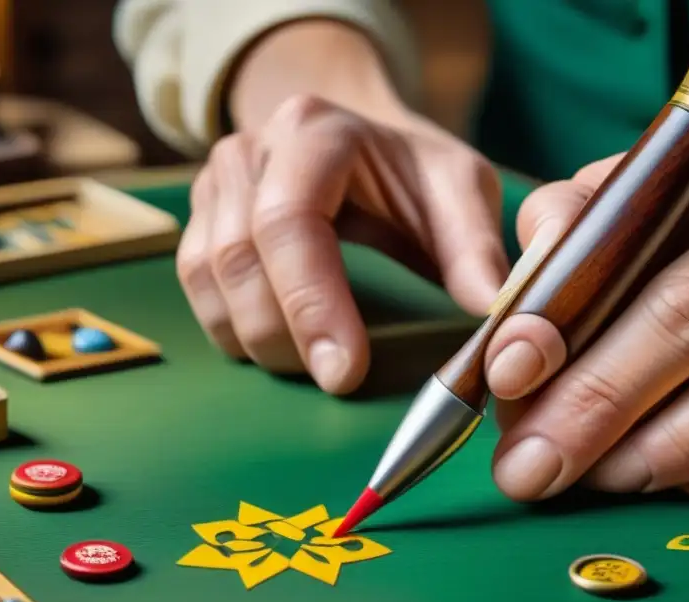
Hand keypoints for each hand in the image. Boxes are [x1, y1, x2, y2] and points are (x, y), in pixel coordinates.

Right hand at [177, 96, 507, 394]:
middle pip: (238, 255)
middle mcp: (251, 150)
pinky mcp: (202, 217)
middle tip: (336, 381)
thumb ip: (475, 248)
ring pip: (206, 275)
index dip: (311, 304)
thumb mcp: (460, 190)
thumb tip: (493, 312)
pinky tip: (277, 346)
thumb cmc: (411, 170)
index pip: (289, 221)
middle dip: (284, 335)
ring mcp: (216, 181)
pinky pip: (195, 284)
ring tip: (311, 366)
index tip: (345, 373)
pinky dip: (230, 327)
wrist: (359, 139)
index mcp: (315, 132)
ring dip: (255, 337)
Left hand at [484, 117, 688, 499]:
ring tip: (583, 476)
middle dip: (595, 408)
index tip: (508, 376)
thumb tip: (513, 327)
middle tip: (528, 467)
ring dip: (644, 453)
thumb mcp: (636, 203)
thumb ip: (567, 238)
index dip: (568, 318)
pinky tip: (646, 466)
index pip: (646, 241)